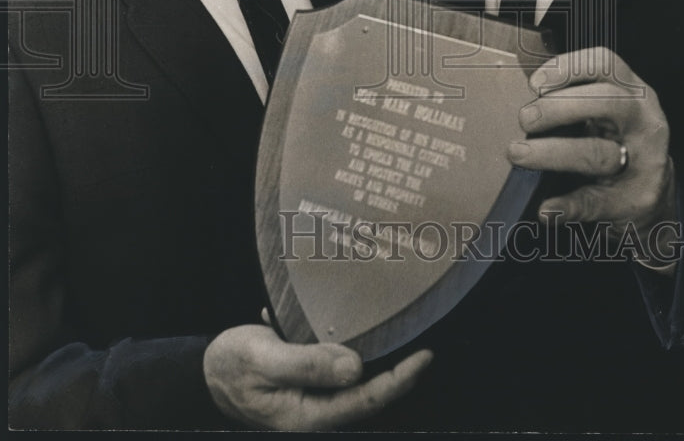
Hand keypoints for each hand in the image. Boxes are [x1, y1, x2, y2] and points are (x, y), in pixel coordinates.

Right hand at [203, 324, 432, 429]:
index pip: (367, 400)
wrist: (204, 372)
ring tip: (396, 323)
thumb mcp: (264, 359)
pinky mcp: (309, 385)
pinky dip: (344, 345)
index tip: (426, 355)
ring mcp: (313, 401)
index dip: (401, 380)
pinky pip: (336, 367)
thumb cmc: (230, 365)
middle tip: (421, 332)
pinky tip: (343, 322)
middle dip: (397, 367)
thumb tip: (356, 367)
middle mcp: (317, 412)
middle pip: (368, 392)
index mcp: (308, 415)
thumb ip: (307, 364)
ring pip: (355, 379)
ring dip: (373, 352)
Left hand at [507, 48, 675, 241]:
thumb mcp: (602, 110)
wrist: (650, 190)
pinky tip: (546, 208)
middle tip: (524, 119)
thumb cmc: (614, 139)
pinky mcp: (636, 199)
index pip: (605, 64)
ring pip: (598, 153)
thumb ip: (569, 95)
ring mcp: (644, 161)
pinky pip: (597, 201)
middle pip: (606, 103)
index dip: (568, 68)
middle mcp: (643, 120)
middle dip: (558, 108)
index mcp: (630, 91)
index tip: (535, 84)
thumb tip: (521, 86)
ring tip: (518, 154)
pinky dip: (568, 205)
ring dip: (553, 153)